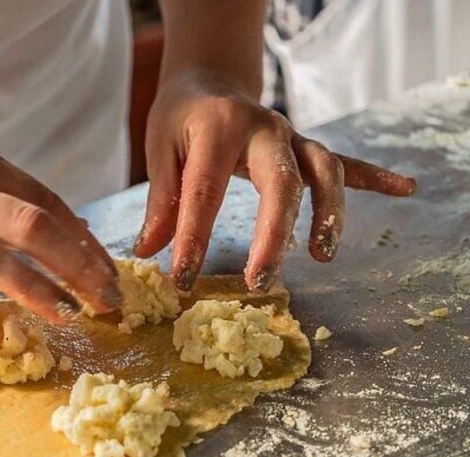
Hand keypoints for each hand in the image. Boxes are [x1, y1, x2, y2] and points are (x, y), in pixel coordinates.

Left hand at [134, 69, 416, 291]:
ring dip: (328, 213)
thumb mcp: (160, 149)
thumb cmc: (180, 119)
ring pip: (323, 171)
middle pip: (281, 183)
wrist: (209, 80)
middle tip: (261, 280)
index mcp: (218, 129)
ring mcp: (292, 137)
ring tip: (322, 254)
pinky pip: (345, 162)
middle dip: (274, 235)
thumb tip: (147, 251)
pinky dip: (374, 177)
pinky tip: (405, 189)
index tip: (182, 279)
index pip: (205, 191)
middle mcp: (264, 129)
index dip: (193, 238)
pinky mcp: (307, 147)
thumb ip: (161, 199)